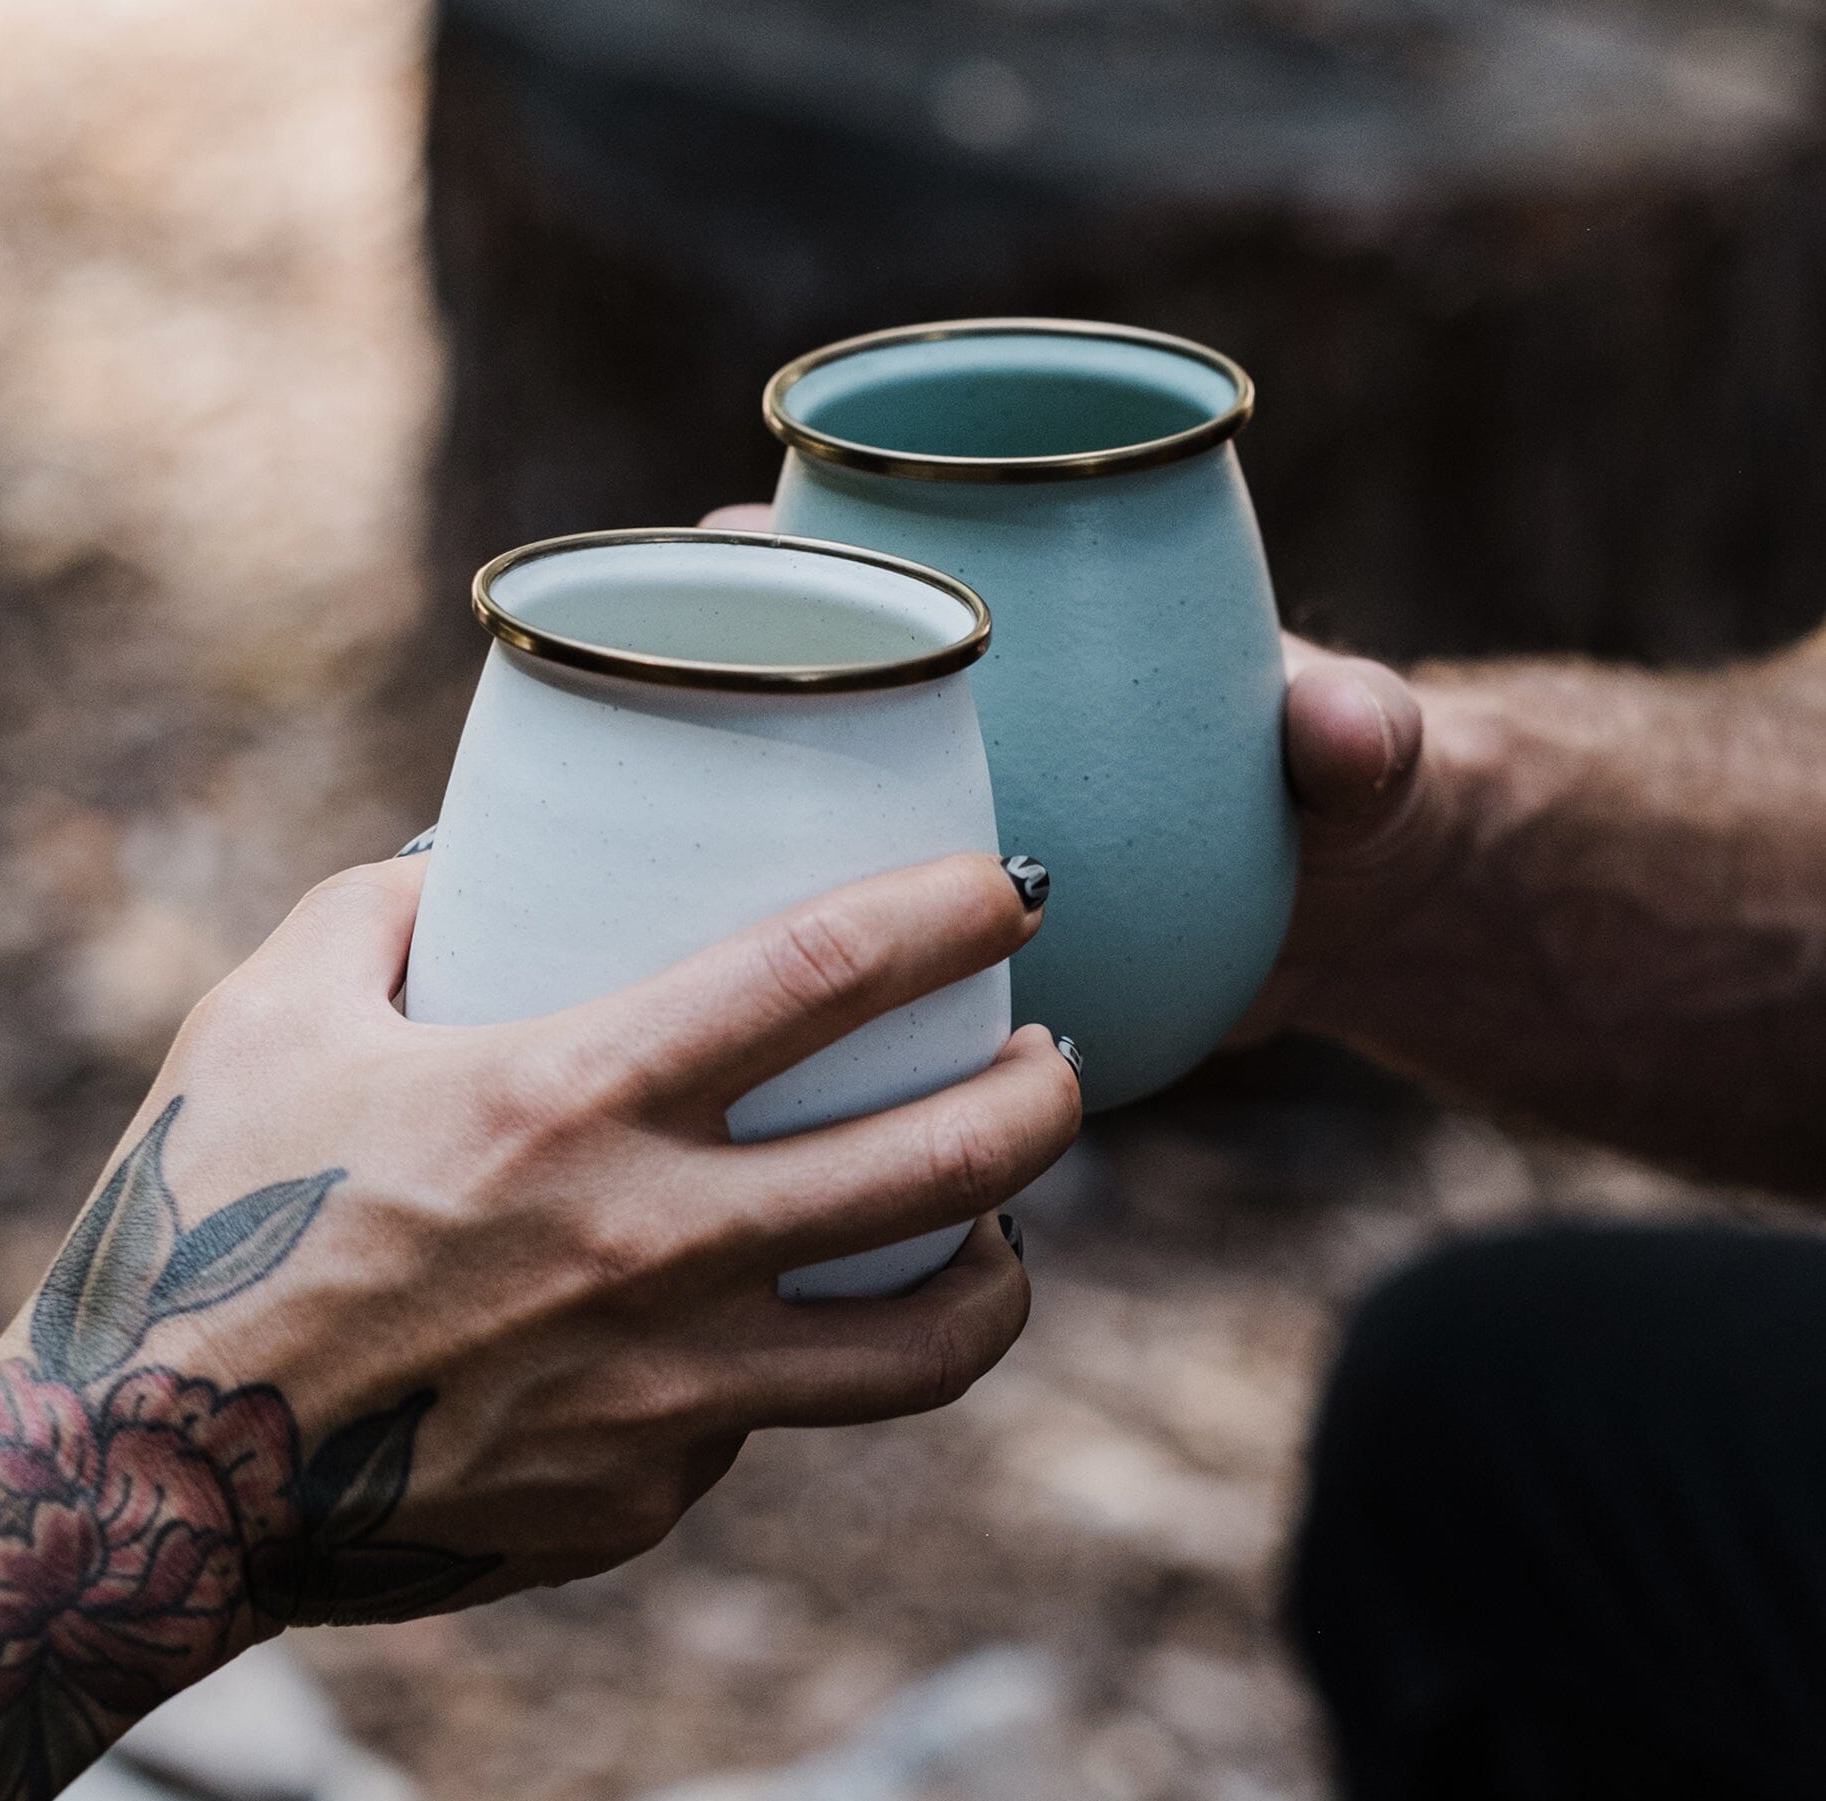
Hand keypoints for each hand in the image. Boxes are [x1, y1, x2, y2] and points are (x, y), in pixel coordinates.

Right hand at [0, 851, 1076, 1800]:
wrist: (147, 1483)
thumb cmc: (204, 1223)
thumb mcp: (271, 1019)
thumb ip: (381, 909)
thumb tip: (458, 856)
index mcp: (566, 1102)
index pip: (822, 975)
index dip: (951, 913)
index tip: (1013, 891)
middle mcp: (648, 1252)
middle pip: (940, 1168)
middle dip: (1046, 1100)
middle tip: (1057, 1064)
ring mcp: (665, 1397)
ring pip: (923, 1347)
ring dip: (996, 1272)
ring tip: (997, 1225)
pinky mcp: (648, 1497)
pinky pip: (765, 1419)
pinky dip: (780, 1360)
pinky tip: (746, 1329)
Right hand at [702, 504, 1451, 1048]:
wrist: (1362, 928)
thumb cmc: (1363, 807)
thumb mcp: (1371, 773)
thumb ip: (1367, 742)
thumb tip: (1331, 730)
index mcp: (1048, 645)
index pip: (896, 564)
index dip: (791, 550)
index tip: (719, 547)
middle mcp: (978, 729)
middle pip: (815, 697)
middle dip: (722, 698)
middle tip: (646, 729)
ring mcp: (960, 837)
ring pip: (820, 829)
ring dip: (737, 850)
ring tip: (654, 894)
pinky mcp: (968, 943)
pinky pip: (875, 950)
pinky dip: (818, 979)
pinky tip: (749, 1035)